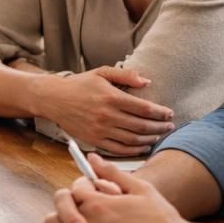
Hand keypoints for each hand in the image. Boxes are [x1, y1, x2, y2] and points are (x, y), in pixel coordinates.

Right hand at [40, 66, 175, 155]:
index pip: (144, 108)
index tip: (169, 113)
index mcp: (111, 97)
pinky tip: (143, 146)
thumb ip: (126, 75)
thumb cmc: (79, 84)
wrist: (54, 99)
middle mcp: (107, 115)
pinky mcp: (94, 140)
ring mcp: (100, 130)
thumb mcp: (101, 73)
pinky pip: (119, 149)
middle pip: (142, 126)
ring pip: (133, 139)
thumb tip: (146, 82)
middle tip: (169, 126)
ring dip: (150, 139)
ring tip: (158, 135)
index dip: (160, 113)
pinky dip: (134, 150)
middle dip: (160, 127)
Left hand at [44, 154, 188, 222]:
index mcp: (96, 205)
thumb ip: (112, 173)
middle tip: (76, 217)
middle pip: (53, 219)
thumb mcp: (141, 189)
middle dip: (62, 215)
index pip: (71, 193)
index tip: (92, 193)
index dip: (81, 191)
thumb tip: (92, 158)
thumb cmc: (162, 220)